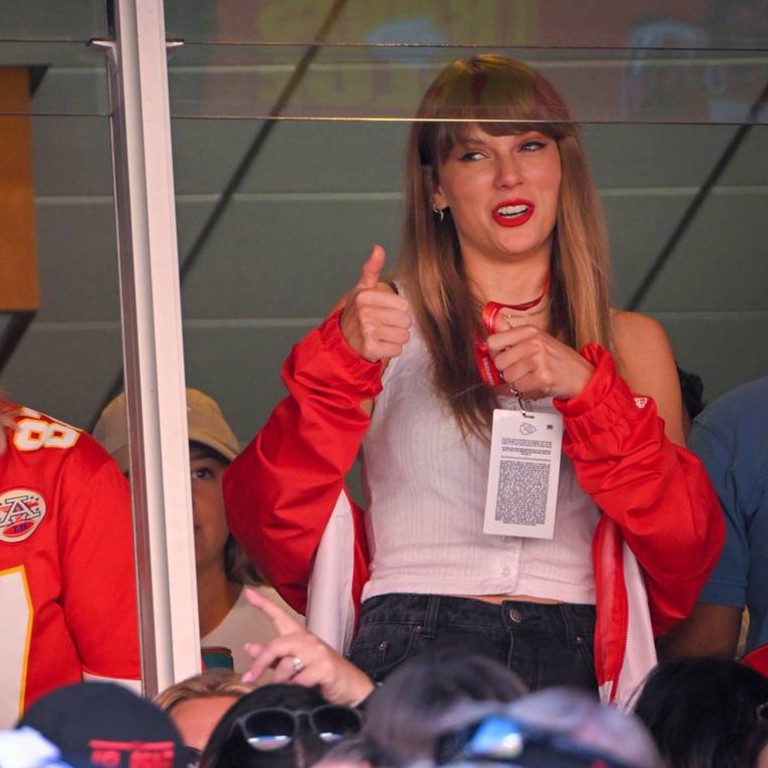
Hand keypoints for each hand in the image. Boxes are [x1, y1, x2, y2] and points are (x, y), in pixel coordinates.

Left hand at [240, 588, 374, 706]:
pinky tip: (296, 694)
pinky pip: (300, 680)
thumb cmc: (324, 676)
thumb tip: (249, 647)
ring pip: (286, 664)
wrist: (352, 688)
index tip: (249, 593)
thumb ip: (273, 656)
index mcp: (300, 636)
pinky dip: (294, 689)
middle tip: (249, 678)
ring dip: (278, 682)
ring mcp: (318, 652)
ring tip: (280, 692)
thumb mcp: (296, 664)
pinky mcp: (325, 667)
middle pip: (276, 644)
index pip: (279, 616)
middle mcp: (308, 640)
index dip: (263, 604)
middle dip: (260, 663)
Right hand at [339, 245, 410, 361]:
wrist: (341, 340)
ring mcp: (368, 332)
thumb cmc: (355, 314)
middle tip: (382, 325)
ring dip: (395, 338)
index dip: (397, 310)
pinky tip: (379, 345)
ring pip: (403, 336)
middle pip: (405, 321)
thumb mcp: (362, 289)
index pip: (404, 305)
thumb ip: (372, 269)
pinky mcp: (371, 349)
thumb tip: (378, 248)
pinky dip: (390, 350)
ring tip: (380, 335)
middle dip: (397, 325)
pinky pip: (397, 350)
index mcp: (366, 296)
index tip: (383, 312)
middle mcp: (366, 313)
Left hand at [486, 325, 593, 400]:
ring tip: (530, 376)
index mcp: (529, 331)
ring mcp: (538, 360)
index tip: (501, 356)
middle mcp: (533, 343)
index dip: (494, 353)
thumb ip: (514, 334)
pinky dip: (525, 390)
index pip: (493, 341)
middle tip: (520, 370)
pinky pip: (519, 387)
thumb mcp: (537, 339)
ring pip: (508, 376)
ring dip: (516, 381)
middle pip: (499, 362)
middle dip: (506, 370)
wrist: (583, 375)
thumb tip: (494, 323)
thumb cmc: (559, 359)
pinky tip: (535, 383)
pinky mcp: (542, 377)